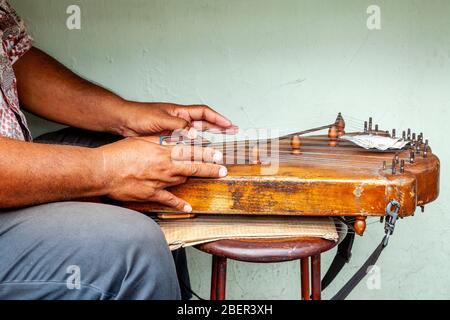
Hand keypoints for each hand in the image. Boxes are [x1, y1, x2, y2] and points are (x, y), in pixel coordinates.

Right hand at [98, 137, 226, 211]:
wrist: (103, 170)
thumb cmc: (119, 153)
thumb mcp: (141, 140)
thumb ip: (159, 140)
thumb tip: (173, 138)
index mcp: (162, 152)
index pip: (190, 152)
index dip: (207, 154)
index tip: (219, 155)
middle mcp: (164, 167)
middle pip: (192, 167)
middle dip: (210, 168)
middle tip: (223, 169)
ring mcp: (159, 182)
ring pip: (182, 179)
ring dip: (194, 177)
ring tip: (207, 177)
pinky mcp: (151, 194)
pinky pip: (169, 200)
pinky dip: (180, 203)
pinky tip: (189, 207)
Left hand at [117, 102, 237, 137]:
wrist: (124, 121)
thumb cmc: (140, 116)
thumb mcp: (161, 119)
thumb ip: (179, 127)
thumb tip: (195, 135)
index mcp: (180, 112)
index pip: (204, 113)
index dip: (218, 118)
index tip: (230, 125)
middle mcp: (180, 120)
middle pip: (205, 123)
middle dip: (219, 127)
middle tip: (233, 132)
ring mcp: (175, 129)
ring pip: (196, 135)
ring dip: (208, 139)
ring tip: (220, 146)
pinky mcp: (168, 138)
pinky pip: (185, 144)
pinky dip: (194, 148)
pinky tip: (199, 154)